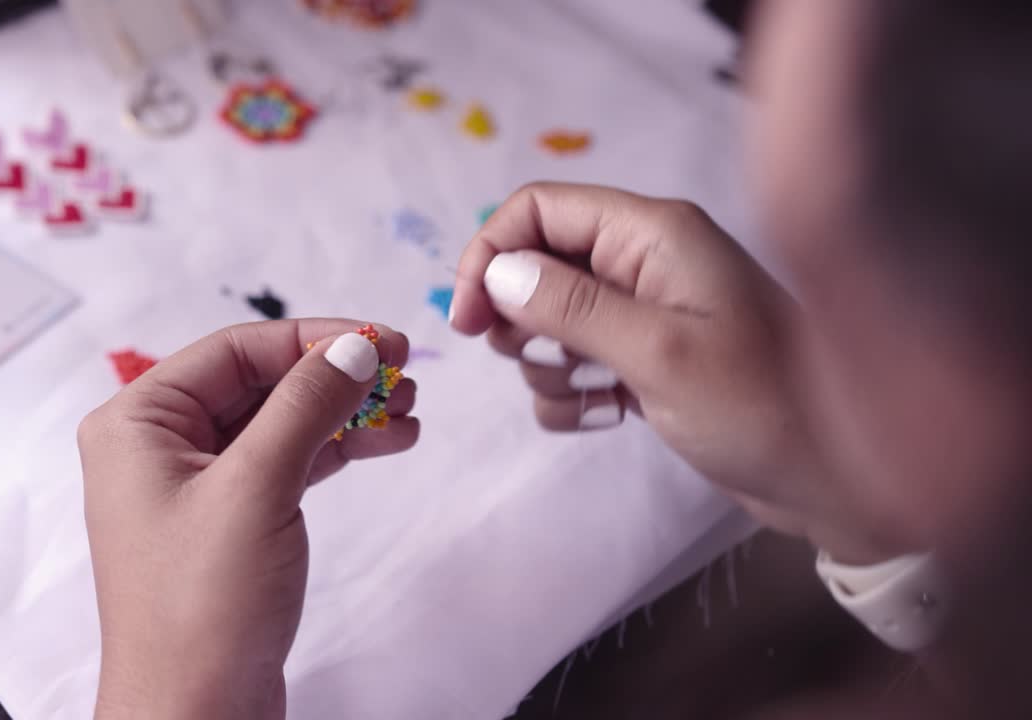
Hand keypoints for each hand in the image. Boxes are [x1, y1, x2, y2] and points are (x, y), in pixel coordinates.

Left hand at [78, 320, 418, 718]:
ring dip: (344, 413)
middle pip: (261, 382)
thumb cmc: (199, 612)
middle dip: (335, 377)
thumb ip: (306, 406)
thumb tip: (352, 346)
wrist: (195, 715)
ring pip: (280, 423)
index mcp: (138, 423)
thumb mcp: (257, 488)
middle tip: (402, 375)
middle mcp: (160, 447)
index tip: (381, 339)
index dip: (314, 339)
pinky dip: (335, 451)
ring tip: (408, 412)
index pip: (237, 350)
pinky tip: (385, 444)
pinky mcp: (230, 522)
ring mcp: (195, 487)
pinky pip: (287, 463)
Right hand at [450, 182, 908, 563]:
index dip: (490, 254)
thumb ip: (571, 306)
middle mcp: (646, 260)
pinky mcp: (649, 360)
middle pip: (538, 262)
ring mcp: (648, 312)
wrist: (837, 478)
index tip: (467, 323)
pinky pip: (578, 365)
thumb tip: (497, 271)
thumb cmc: (761, 405)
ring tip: (593, 398)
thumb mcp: (659, 352)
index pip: (538, 208)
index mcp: (653, 233)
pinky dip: (574, 395)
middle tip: (529, 362)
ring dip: (548, 365)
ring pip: (550, 320)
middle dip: (516, 316)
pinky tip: (609, 418)